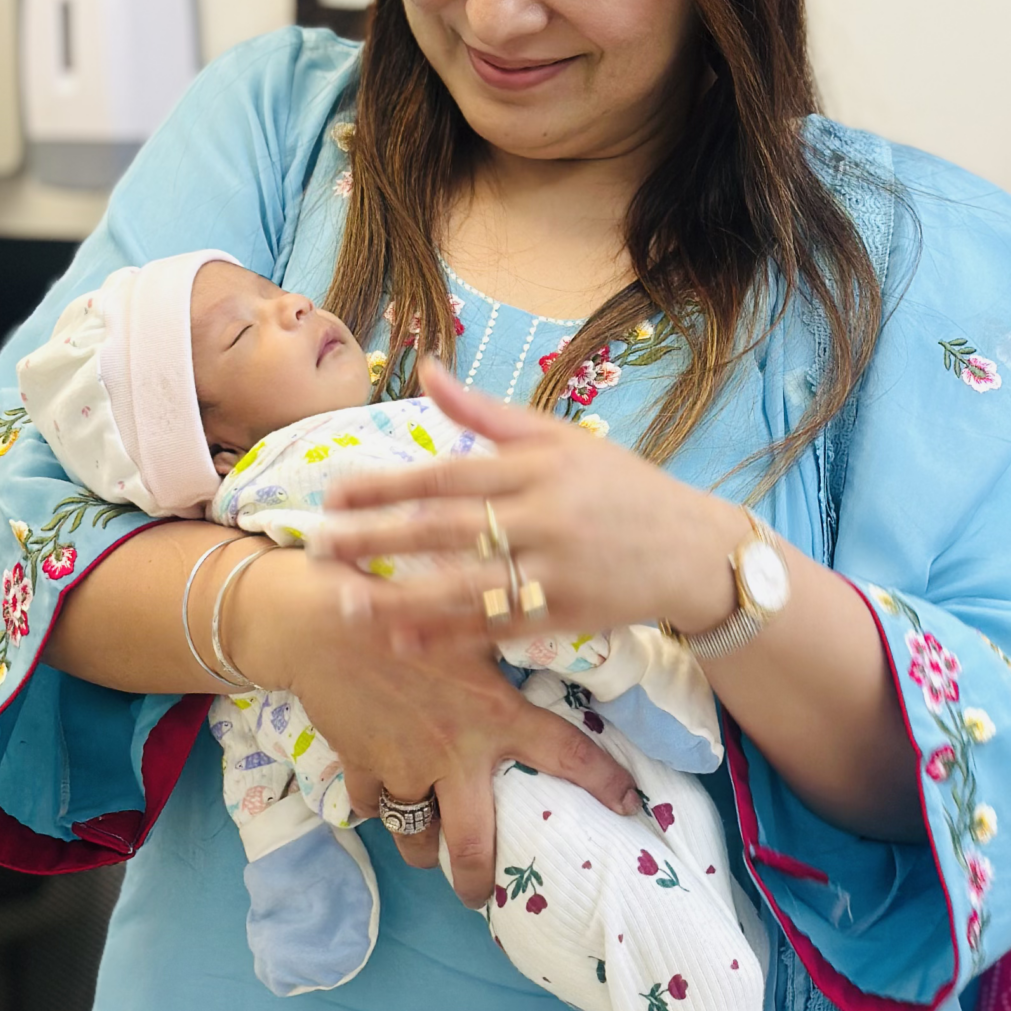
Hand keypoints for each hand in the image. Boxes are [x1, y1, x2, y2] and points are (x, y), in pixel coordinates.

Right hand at [229, 551, 637, 906]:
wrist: (321, 620)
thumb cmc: (408, 603)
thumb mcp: (474, 620)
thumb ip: (515, 634)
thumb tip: (557, 619)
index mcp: (496, 714)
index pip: (567, 755)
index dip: (605, 783)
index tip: (631, 805)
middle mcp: (454, 753)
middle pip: (472, 846)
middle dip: (478, 881)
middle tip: (482, 897)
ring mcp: (403, 768)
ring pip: (416, 837)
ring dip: (424, 850)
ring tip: (430, 851)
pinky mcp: (361, 766)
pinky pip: (371, 808)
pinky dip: (378, 809)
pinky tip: (384, 802)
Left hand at [313, 360, 737, 652]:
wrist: (695, 551)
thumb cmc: (624, 488)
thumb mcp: (563, 439)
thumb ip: (488, 414)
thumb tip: (427, 369)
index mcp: (538, 468)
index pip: (447, 476)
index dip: (385, 485)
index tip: (332, 493)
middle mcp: (544, 518)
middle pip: (444, 531)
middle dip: (374, 539)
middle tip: (315, 547)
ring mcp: (555, 572)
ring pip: (463, 589)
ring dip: (399, 597)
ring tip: (345, 601)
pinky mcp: (565, 617)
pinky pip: (494, 629)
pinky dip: (446, 637)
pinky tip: (401, 640)